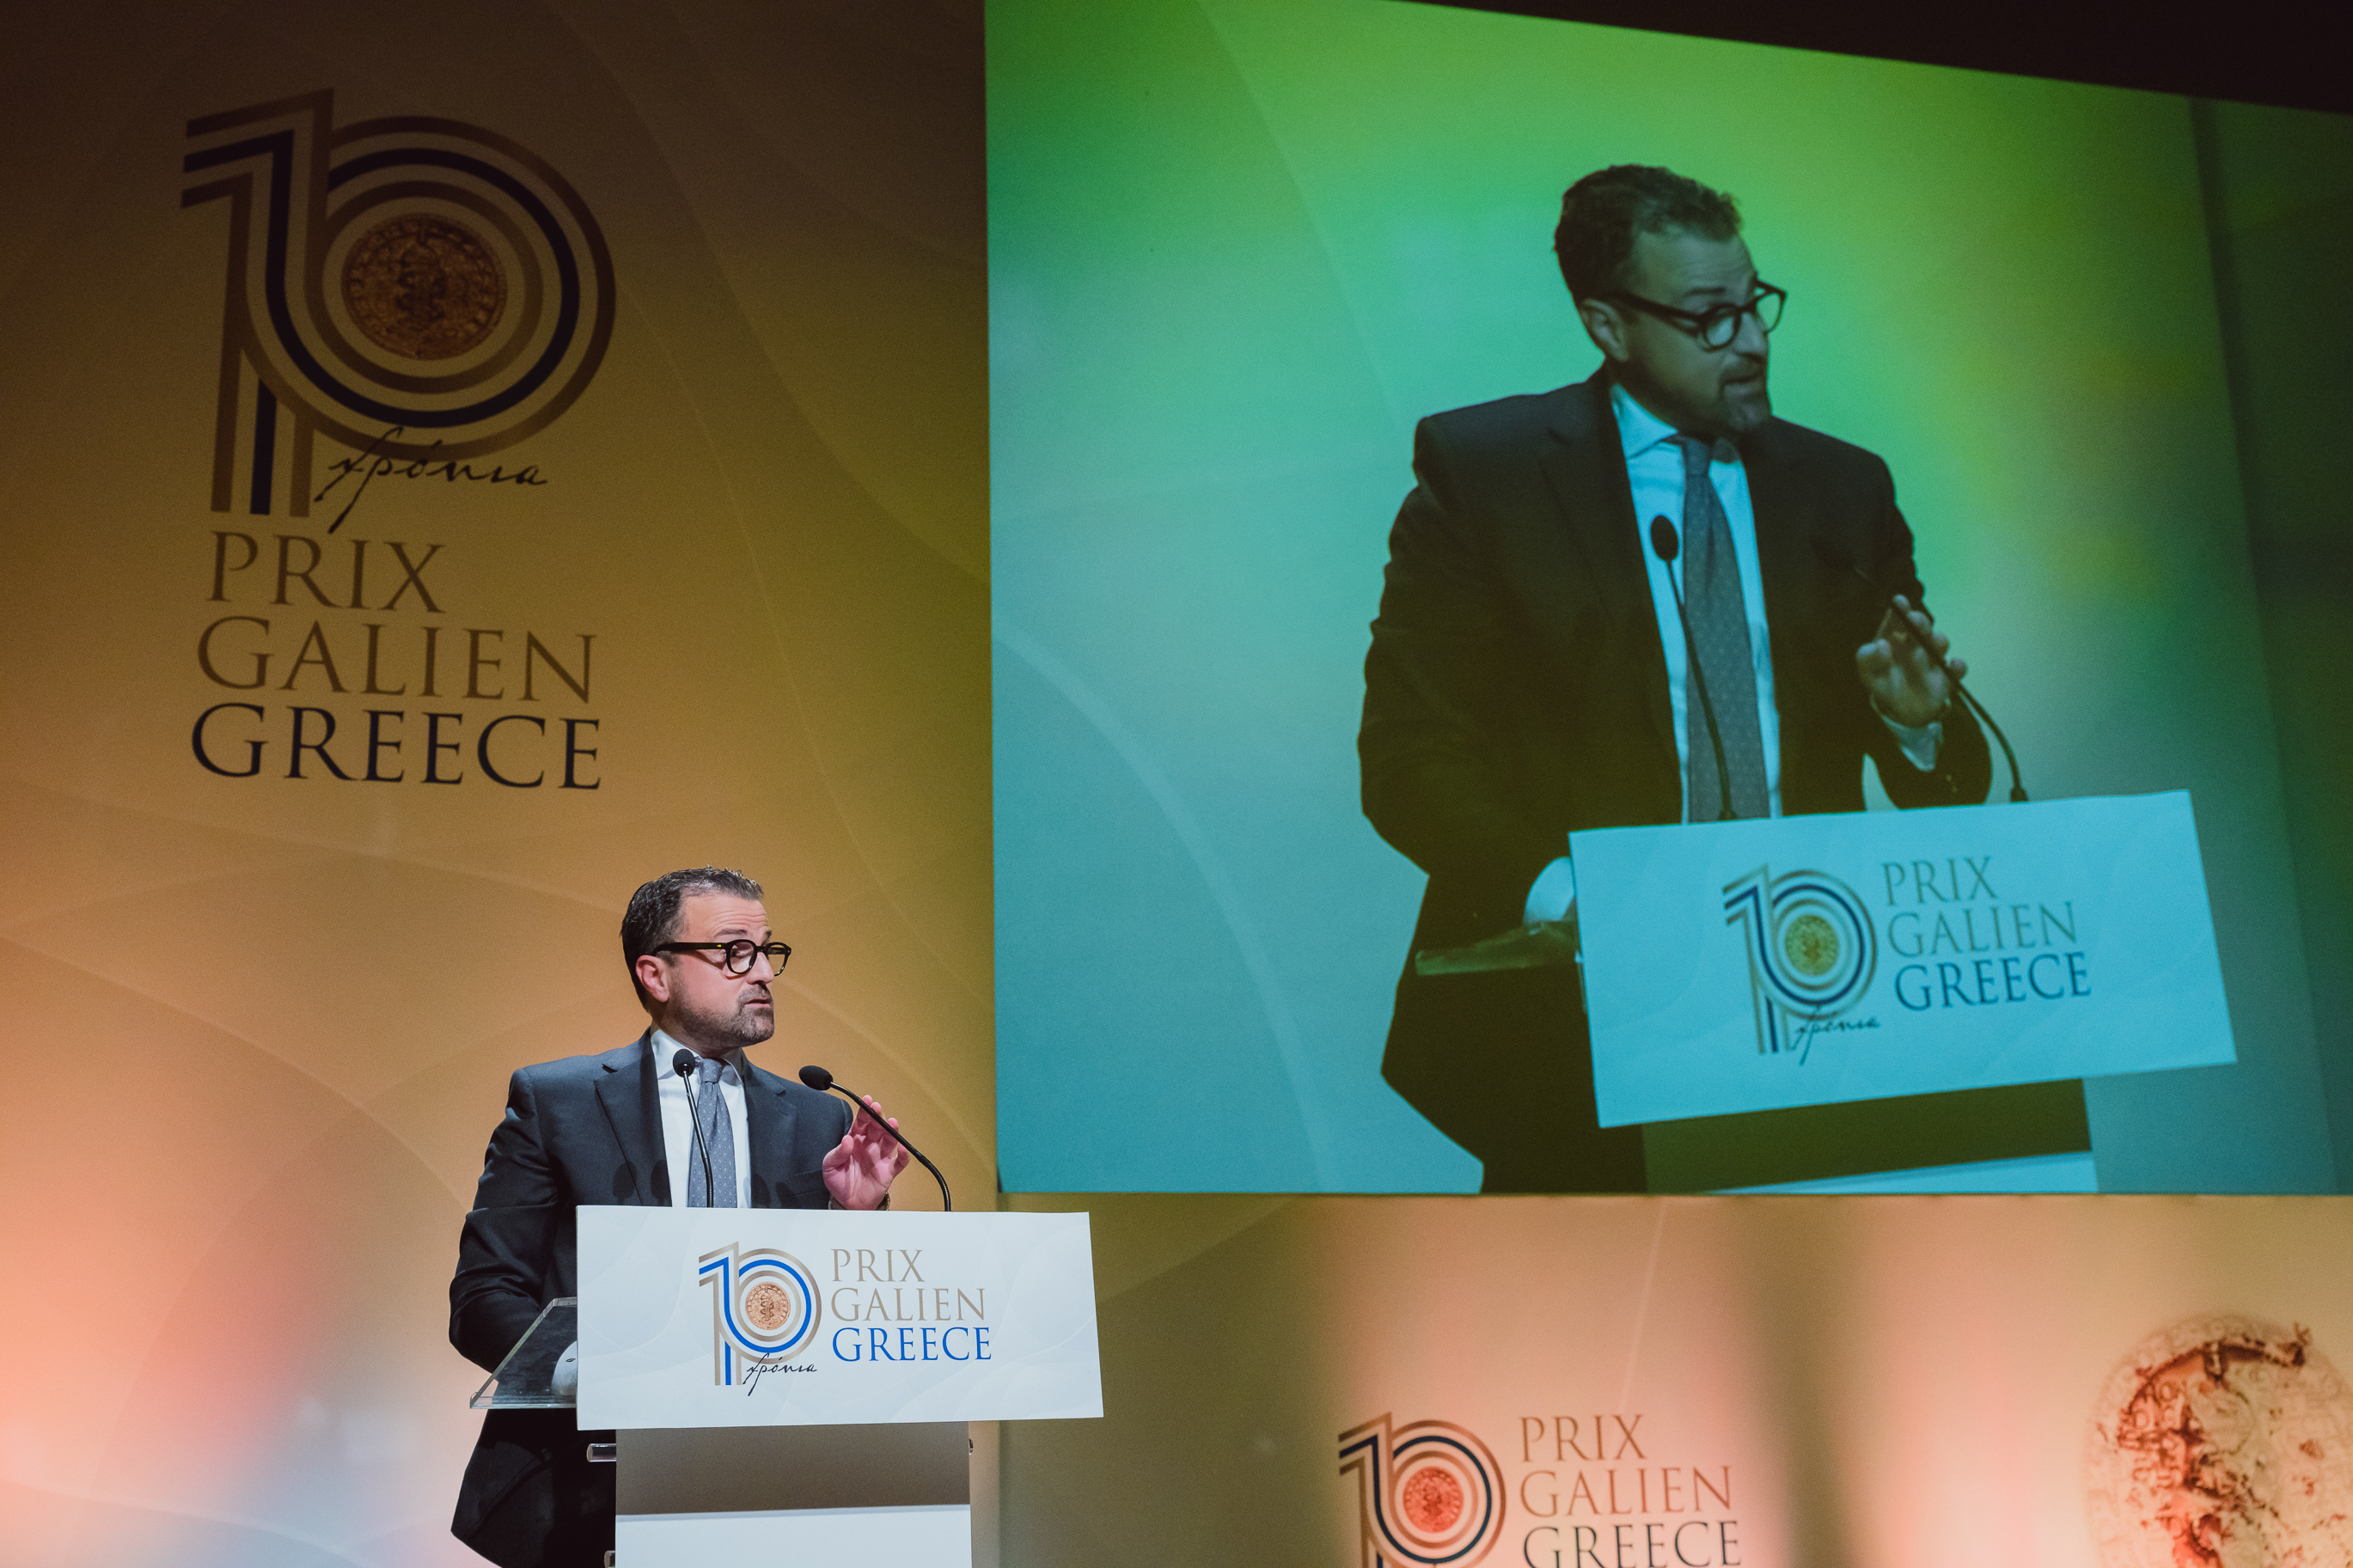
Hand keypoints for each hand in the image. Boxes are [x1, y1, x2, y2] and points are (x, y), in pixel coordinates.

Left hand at [822, 1093, 910, 1209]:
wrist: (847, 1203)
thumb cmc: (839, 1181)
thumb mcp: (830, 1166)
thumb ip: (838, 1153)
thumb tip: (847, 1139)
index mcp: (855, 1141)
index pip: (861, 1123)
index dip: (865, 1112)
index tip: (867, 1101)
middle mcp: (870, 1146)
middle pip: (877, 1128)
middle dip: (878, 1117)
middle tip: (877, 1109)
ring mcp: (880, 1158)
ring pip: (889, 1141)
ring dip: (892, 1131)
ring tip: (892, 1123)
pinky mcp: (888, 1172)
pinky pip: (899, 1163)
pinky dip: (903, 1156)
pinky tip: (903, 1149)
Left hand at [1856, 594, 1963, 728]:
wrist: (1901, 711)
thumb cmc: (1884, 683)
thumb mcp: (1868, 672)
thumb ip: (1868, 658)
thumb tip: (1882, 645)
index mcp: (1895, 639)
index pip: (1897, 620)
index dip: (1899, 610)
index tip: (1899, 602)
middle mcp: (1915, 644)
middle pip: (1921, 627)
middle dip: (1920, 622)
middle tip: (1915, 621)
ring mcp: (1932, 659)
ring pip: (1939, 644)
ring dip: (1938, 641)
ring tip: (1934, 643)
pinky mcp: (1945, 677)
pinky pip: (1955, 670)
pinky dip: (1957, 666)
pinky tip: (1953, 665)